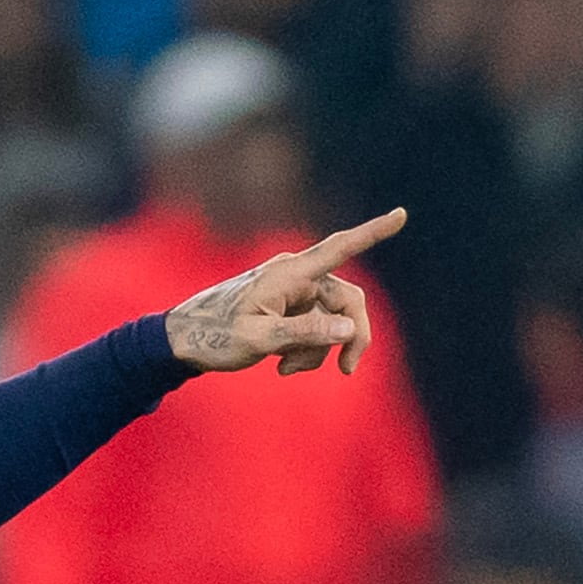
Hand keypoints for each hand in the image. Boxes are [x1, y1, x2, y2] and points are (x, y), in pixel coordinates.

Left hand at [165, 208, 407, 375]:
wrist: (180, 342)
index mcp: (288, 274)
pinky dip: (306, 350)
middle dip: (351, 335)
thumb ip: (304, 333)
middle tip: (348, 370)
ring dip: (319, 350)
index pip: (339, 247)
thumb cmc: (213, 336)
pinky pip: (315, 329)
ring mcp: (292, 293)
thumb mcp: (258, 339)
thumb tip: (348, 328)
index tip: (402, 214)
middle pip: (347, 299)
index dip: (373, 232)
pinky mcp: (288, 309)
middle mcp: (295, 277)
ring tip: (285, 370)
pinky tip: (282, 366)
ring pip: (331, 320)